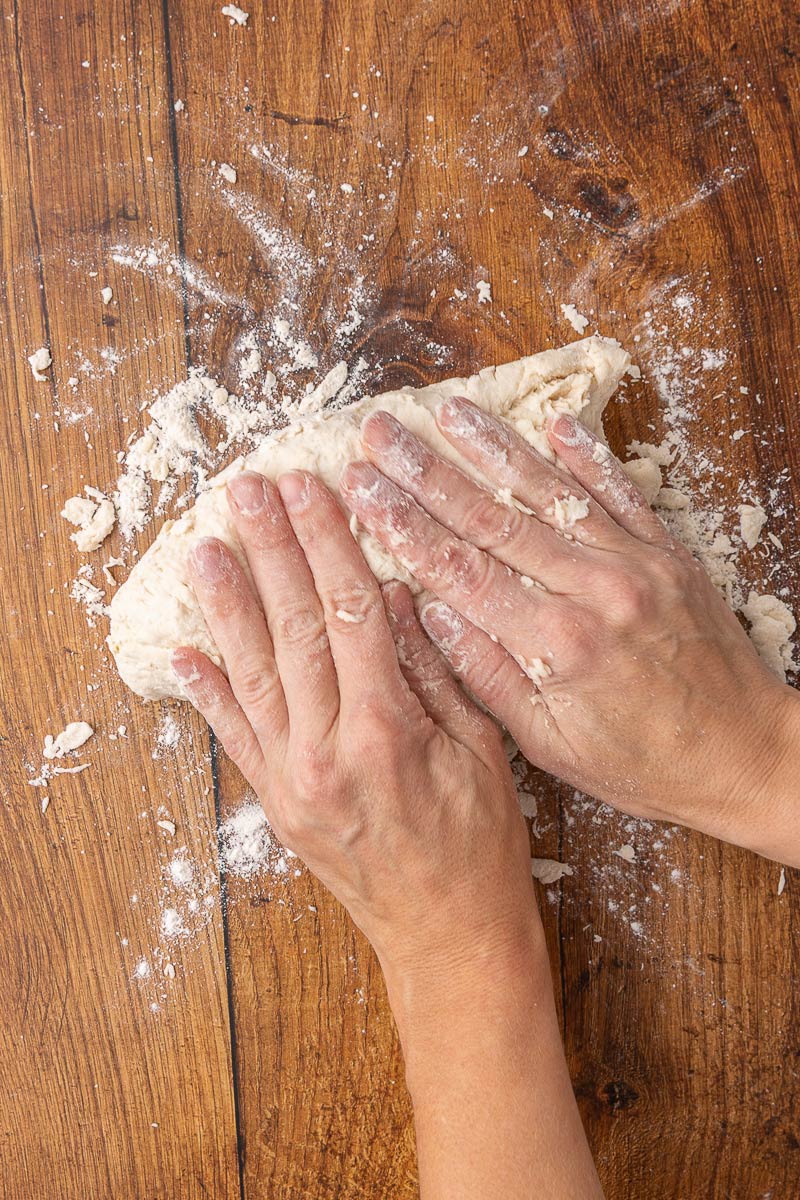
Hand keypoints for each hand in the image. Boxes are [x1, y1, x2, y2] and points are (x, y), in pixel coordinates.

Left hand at [173, 467, 603, 1199]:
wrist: (449, 935)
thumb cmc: (481, 844)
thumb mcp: (481, 749)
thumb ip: (435, 671)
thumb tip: (394, 597)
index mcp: (388, 728)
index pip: (350, 612)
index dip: (327, 544)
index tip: (310, 490)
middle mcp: (328, 749)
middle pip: (294, 629)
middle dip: (271, 551)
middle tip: (248, 491)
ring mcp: (293, 778)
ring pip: (252, 675)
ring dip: (227, 607)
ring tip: (206, 548)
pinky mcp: (277, 803)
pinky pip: (234, 739)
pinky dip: (206, 694)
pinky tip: (183, 653)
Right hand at [340, 401, 799, 862]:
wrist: (747, 753)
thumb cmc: (645, 764)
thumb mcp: (553, 745)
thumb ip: (488, 676)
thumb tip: (427, 612)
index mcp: (556, 645)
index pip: (460, 570)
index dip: (403, 525)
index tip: (362, 488)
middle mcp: (595, 591)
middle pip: (493, 519)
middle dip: (429, 472)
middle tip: (381, 431)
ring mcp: (636, 564)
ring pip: (552, 492)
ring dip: (495, 448)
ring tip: (449, 410)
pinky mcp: (668, 553)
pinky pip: (621, 492)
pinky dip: (587, 456)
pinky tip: (552, 423)